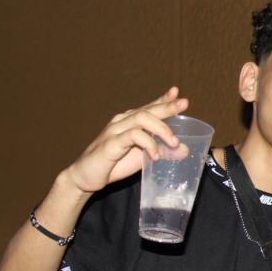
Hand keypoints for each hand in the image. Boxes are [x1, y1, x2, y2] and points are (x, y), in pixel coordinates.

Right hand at [64, 87, 189, 194]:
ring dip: (162, 129)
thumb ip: (162, 151)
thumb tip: (185, 150)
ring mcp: (115, 130)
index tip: (177, 93)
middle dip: (167, 107)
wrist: (86, 177)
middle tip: (184, 104)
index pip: (149, 107)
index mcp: (129, 122)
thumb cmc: (114, 164)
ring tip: (174, 143)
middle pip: (148, 109)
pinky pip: (133, 136)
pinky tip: (156, 155)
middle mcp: (122, 121)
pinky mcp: (110, 143)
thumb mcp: (143, 157)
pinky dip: (148, 144)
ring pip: (142, 118)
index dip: (163, 99)